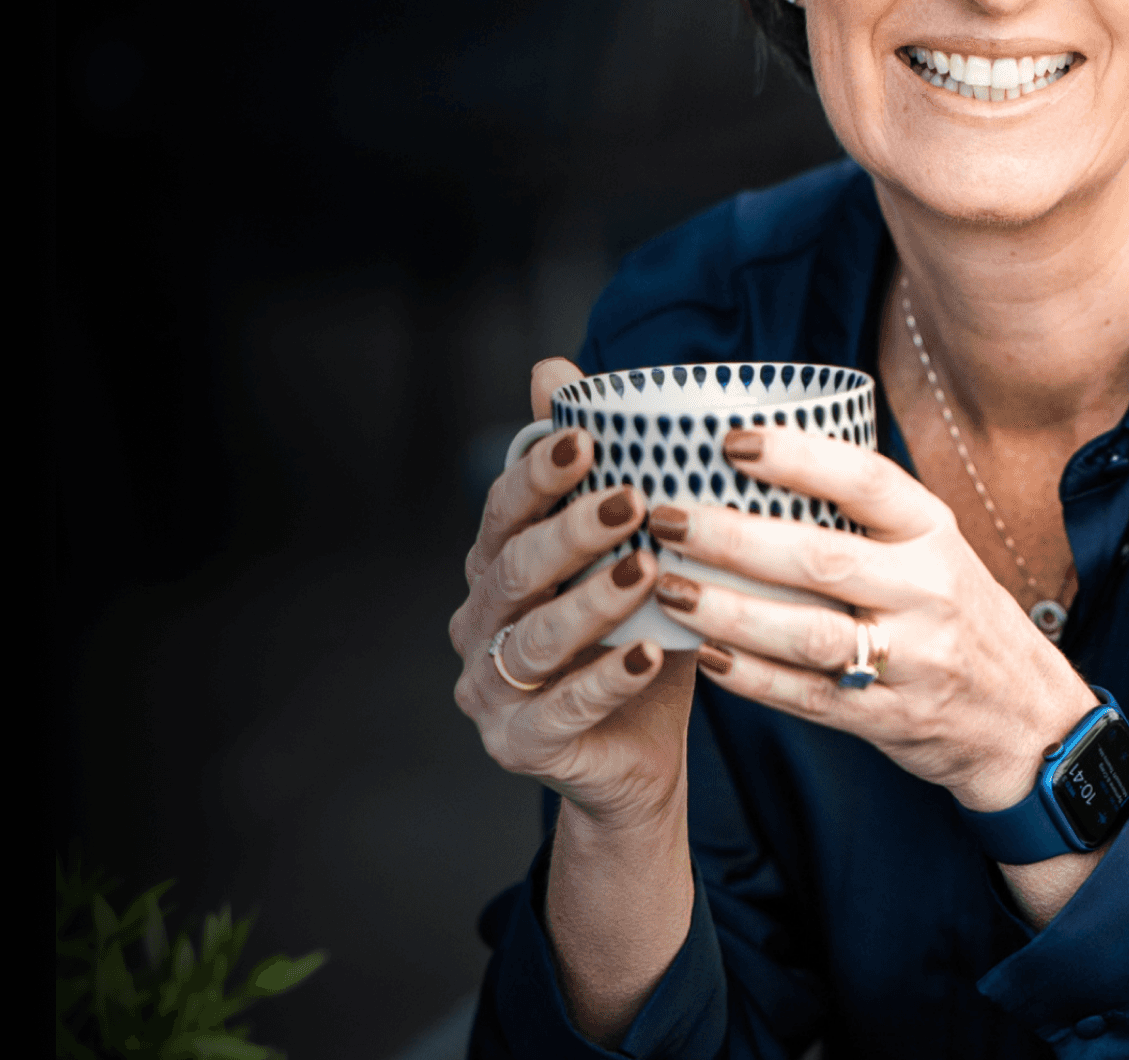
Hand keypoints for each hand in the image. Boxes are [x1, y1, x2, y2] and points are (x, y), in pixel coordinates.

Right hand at [449, 359, 692, 830]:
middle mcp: (478, 624)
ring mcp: (489, 688)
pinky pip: (561, 708)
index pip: (502, 512)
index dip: (536, 472)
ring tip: (648, 571)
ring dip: (592, 601)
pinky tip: (650, 652)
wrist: (637, 762)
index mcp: (494, 571)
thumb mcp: (624, 558)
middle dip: (571, 530)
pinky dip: (605, 679)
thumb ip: (594, 475)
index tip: (585, 436)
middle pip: (513, 568)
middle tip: (631, 499)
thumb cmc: (633, 645)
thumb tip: (553, 367)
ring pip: (535, 637)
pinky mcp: (516, 745)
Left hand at [656, 423, 1099, 815]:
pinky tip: (703, 655)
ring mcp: (913, 659)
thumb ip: (865, 517)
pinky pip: (809, 697)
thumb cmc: (960, 618)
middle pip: (820, 558)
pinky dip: (751, 678)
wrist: (1033, 722)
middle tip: (666, 519)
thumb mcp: (935, 551)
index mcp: (934, 533)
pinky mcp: (891, 718)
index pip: (866, 481)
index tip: (730, 442)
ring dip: (729, 611)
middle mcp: (928, 591)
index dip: (797, 458)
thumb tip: (755, 461)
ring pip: (808, 633)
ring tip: (669, 587)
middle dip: (732, 538)